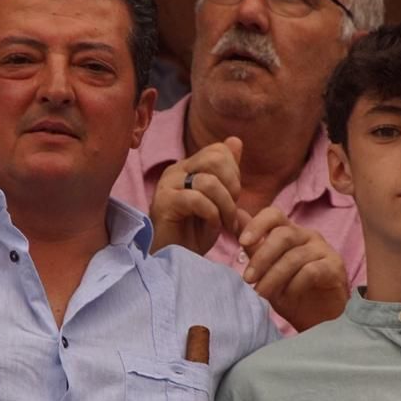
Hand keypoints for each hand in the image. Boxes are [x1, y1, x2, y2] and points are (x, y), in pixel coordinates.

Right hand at [148, 137, 243, 254]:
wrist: (174, 260)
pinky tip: (213, 227)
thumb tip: (235, 140)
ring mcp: (168, 186)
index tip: (234, 198)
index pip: (218, 150)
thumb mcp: (217, 201)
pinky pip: (197, 199)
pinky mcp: (164, 203)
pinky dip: (212, 215)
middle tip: (231, 210)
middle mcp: (176, 171)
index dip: (234, 172)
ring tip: (225, 223)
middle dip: (232, 185)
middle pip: (215, 158)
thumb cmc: (194, 234)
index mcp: (188, 167)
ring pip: (209, 181)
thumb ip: (226, 173)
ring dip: (226, 206)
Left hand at [238, 207, 348, 331]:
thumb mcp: (266, 270)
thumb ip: (253, 245)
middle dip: (262, 257)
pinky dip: (294, 285)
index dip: (257, 224)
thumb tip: (234, 217)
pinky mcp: (334, 268)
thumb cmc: (290, 291)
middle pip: (283, 235)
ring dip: (273, 276)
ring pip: (294, 256)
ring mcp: (323, 250)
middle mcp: (308, 236)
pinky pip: (311, 271)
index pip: (274, 215)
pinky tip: (287, 297)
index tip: (242, 242)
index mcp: (289, 231)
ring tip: (261, 293)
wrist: (317, 319)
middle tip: (248, 279)